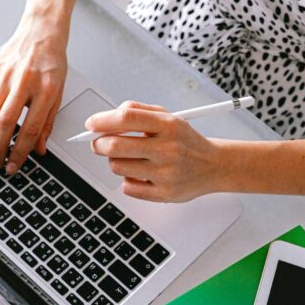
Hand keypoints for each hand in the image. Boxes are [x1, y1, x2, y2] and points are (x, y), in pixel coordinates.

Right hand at [0, 15, 67, 174]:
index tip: (14, 166)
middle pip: (6, 123)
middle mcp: (24, 83)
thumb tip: (38, 149)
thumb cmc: (52, 61)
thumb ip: (47, 122)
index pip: (29, 129)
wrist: (43, 30)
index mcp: (45, 90)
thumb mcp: (59, 93)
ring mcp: (5, 76)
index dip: (20, 152)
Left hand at [88, 101, 220, 201]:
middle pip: (115, 145)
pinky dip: (127, 180)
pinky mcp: (164, 193)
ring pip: (117, 166)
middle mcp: (168, 149)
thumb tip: (108, 116)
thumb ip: (138, 110)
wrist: (213, 166)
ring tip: (127, 158)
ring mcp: (166, 173)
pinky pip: (128, 187)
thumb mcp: (168, 117)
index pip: (126, 118)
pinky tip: (140, 174)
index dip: (102, 120)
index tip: (91, 124)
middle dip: (98, 144)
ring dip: (114, 161)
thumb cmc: (184, 140)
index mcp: (168, 125)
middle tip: (97, 143)